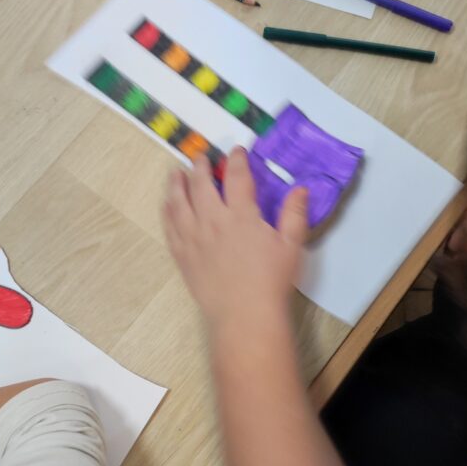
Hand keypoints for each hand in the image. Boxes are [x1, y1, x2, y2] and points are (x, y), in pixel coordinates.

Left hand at [163, 147, 307, 328]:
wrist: (244, 315)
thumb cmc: (271, 281)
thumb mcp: (291, 246)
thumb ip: (294, 214)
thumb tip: (300, 189)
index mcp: (241, 215)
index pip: (237, 177)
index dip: (236, 160)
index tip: (236, 151)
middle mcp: (212, 221)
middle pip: (200, 184)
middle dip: (200, 166)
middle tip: (200, 157)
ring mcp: (192, 238)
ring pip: (178, 202)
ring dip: (176, 184)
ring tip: (175, 173)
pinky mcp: (181, 255)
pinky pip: (169, 226)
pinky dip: (166, 211)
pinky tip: (166, 204)